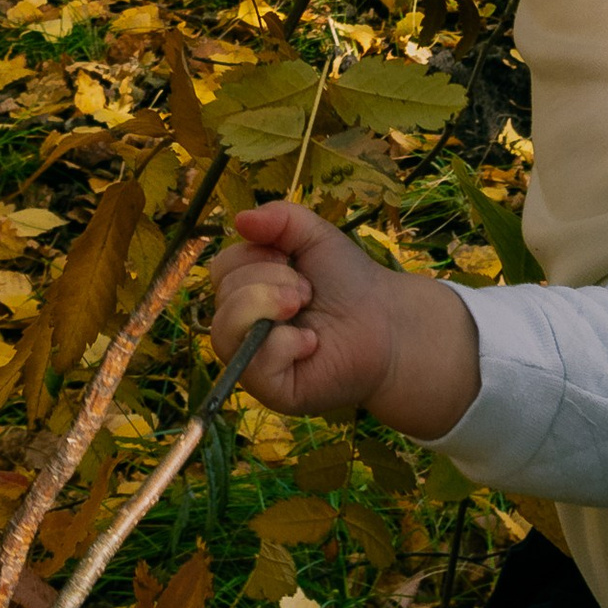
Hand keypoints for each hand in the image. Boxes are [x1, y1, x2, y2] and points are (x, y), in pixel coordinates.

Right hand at [210, 201, 480, 438]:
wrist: (385, 322)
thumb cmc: (348, 281)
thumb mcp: (314, 236)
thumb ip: (279, 218)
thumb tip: (240, 218)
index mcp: (246, 291)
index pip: (222, 268)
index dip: (254, 256)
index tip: (291, 260)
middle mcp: (242, 327)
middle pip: (223, 293)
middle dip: (270, 279)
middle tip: (306, 290)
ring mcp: (252, 361)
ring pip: (225, 328)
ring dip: (270, 304)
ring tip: (303, 305)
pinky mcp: (270, 389)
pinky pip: (256, 362)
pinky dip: (286, 343)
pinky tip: (312, 342)